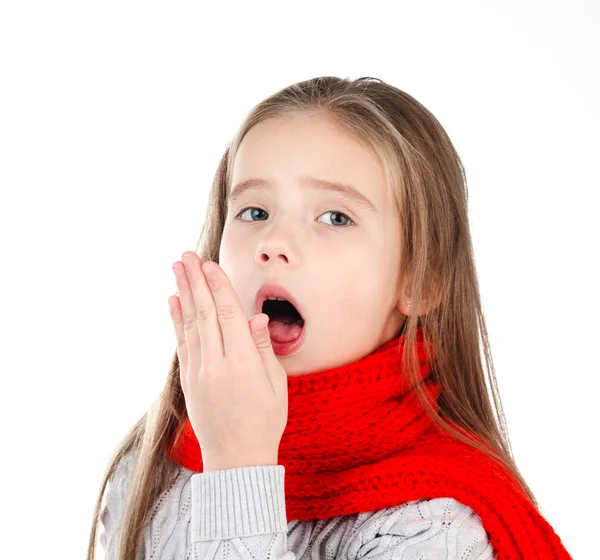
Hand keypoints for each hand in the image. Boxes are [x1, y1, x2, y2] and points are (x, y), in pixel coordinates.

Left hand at [168, 251, 287, 472]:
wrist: (236, 459)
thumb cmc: (265, 422)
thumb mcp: (276, 386)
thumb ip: (263, 349)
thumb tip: (255, 317)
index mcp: (243, 364)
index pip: (229, 315)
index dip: (219, 287)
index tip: (210, 265)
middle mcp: (216, 365)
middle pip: (205, 313)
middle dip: (195, 281)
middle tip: (187, 256)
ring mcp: (198, 373)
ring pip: (190, 324)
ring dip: (183, 293)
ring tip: (177, 269)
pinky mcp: (188, 381)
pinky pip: (181, 343)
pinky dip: (176, 320)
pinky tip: (173, 301)